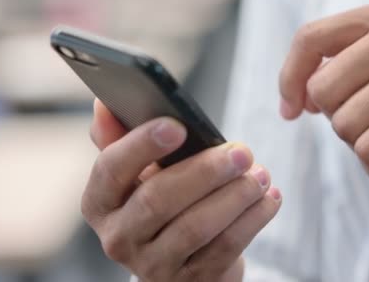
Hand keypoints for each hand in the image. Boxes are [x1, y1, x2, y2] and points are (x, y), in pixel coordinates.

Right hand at [83, 99, 281, 281]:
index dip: (141, 145)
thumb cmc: (161, 202)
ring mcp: (153, 265)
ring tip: (259, 175)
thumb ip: (122, 139)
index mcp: (100, 203)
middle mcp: (118, 238)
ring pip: (196, 227)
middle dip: (205, 172)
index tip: (177, 125)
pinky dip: (253, 219)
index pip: (111, 169)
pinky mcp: (191, 281)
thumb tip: (105, 104)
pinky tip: (268, 199)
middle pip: (157, 200)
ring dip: (235, 196)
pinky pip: (225, 247)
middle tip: (241, 153)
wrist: (182, 259)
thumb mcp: (138, 173)